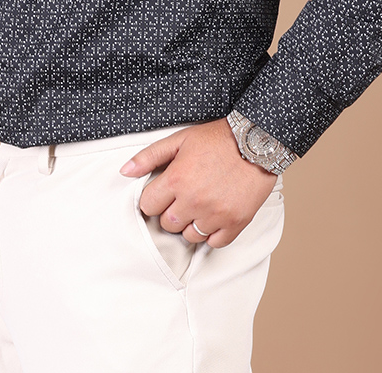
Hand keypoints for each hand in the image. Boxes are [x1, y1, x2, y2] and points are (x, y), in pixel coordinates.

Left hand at [120, 118, 276, 247]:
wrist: (257, 141)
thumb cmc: (217, 139)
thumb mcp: (179, 140)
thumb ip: (149, 156)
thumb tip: (124, 171)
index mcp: (177, 180)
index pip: (148, 206)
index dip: (154, 199)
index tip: (164, 192)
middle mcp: (194, 201)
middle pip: (167, 224)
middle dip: (170, 212)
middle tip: (182, 197)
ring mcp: (215, 214)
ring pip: (189, 236)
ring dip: (190, 224)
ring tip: (199, 205)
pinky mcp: (235, 223)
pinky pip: (214, 243)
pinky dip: (212, 233)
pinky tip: (214, 216)